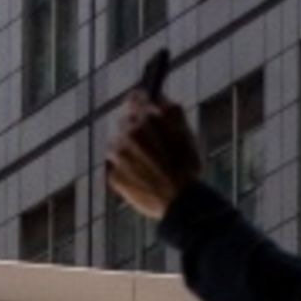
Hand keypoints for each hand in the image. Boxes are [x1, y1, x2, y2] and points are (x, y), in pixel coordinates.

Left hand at [104, 91, 198, 222]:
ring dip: (130, 149)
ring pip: (119, 145)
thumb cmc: (186, 166)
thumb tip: (160, 98)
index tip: (145, 107)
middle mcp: (125, 135)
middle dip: (137, 128)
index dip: (142, 102)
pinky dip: (127, 169)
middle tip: (155, 145)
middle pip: (125, 122)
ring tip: (150, 164)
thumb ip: (171, 110)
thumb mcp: (186, 132)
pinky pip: (116, 166)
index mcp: (144, 121)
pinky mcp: (113, 176)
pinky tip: (144, 177)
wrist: (180, 201)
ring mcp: (117, 157)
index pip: (135, 99)